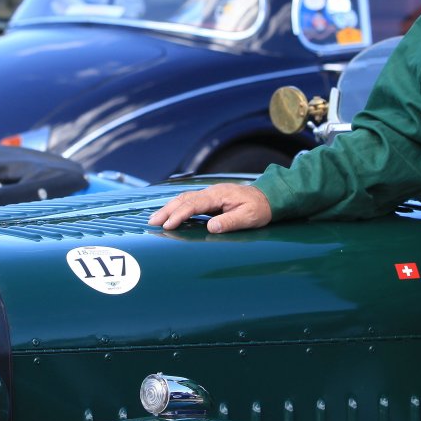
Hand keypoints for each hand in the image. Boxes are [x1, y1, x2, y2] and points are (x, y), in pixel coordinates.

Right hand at [148, 183, 271, 233]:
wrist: (269, 197)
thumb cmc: (260, 208)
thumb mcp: (249, 217)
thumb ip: (230, 222)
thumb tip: (210, 228)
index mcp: (219, 195)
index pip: (193, 204)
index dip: (179, 215)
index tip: (168, 225)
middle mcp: (211, 192)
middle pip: (183, 199)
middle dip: (166, 210)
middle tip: (152, 222)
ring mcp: (210, 194)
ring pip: (184, 199)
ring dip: (169, 208)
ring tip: (155, 219)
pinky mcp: (211, 199)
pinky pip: (190, 201)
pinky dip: (177, 207)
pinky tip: (170, 214)